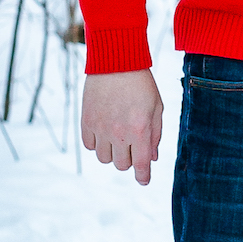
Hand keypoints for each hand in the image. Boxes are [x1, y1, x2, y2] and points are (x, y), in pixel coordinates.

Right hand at [81, 69, 163, 185]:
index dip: (143, 176)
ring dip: (112, 152)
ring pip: (104, 159)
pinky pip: (89, 146)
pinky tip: (103, 131)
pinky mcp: (86, 121)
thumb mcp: (156, 107)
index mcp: (139, 130)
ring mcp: (100, 128)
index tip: (143, 180)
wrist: (115, 60)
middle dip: (129, 159)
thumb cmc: (141, 83)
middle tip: (131, 145)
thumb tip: (152, 158)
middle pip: (121, 165)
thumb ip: (155, 134)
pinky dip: (97, 143)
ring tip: (116, 137)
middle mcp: (118, 132)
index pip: (140, 164)